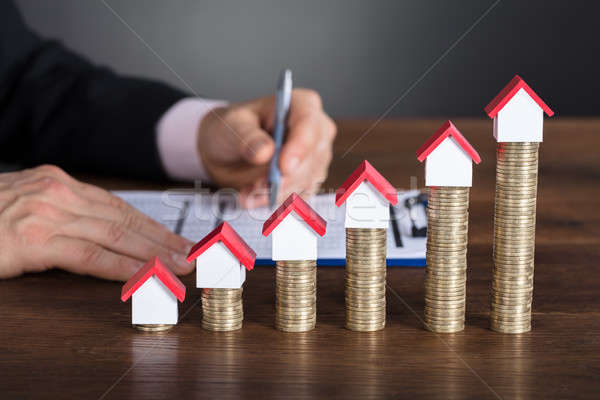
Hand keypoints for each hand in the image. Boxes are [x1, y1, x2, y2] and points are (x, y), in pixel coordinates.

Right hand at [0, 165, 193, 280]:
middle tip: (192, 253)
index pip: (118, 206)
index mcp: (57, 182)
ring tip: (180, 265)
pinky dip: (121, 265)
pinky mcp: (33, 239)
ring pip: (115, 234)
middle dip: (163, 238)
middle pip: (124, 218)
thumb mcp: (25, 204)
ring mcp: (46, 213)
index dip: (152, 225)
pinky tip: (144, 274)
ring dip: (153, 252)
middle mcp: (57, 192)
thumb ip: (62, 214)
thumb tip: (99, 233)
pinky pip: (89, 254)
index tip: (176, 238)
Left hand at [197, 89, 336, 207]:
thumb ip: (246, 136)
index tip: (284, 167)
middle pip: (313, 158)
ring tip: (247, 193)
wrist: (228, 151)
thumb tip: (265, 151)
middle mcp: (316, 131)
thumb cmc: (233, 128)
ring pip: (306, 181)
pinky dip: (274, 201)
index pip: (309, 124)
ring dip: (276, 193)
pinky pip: (298, 197)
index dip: (300, 147)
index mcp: (301, 105)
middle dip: (286, 178)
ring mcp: (316, 158)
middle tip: (256, 188)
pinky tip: (253, 198)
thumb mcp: (232, 126)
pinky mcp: (309, 181)